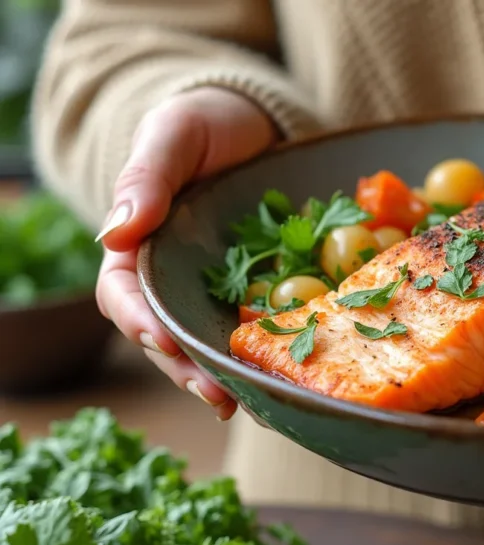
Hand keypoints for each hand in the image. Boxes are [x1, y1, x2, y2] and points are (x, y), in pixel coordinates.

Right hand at [95, 87, 278, 420]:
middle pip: (168, 336)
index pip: (124, 294)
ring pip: (213, 344)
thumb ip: (147, 179)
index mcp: (138, 248)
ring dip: (228, 378)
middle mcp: (174, 280)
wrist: (259, 124)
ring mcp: (217, 291)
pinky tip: (291, 382)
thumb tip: (114, 235)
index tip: (163, 342)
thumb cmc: (205, 123)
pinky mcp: (261, 291)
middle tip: (217, 396)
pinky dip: (272, 356)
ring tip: (254, 406)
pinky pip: (263, 327)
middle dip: (188, 371)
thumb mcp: (174, 135)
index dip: (140, 322)